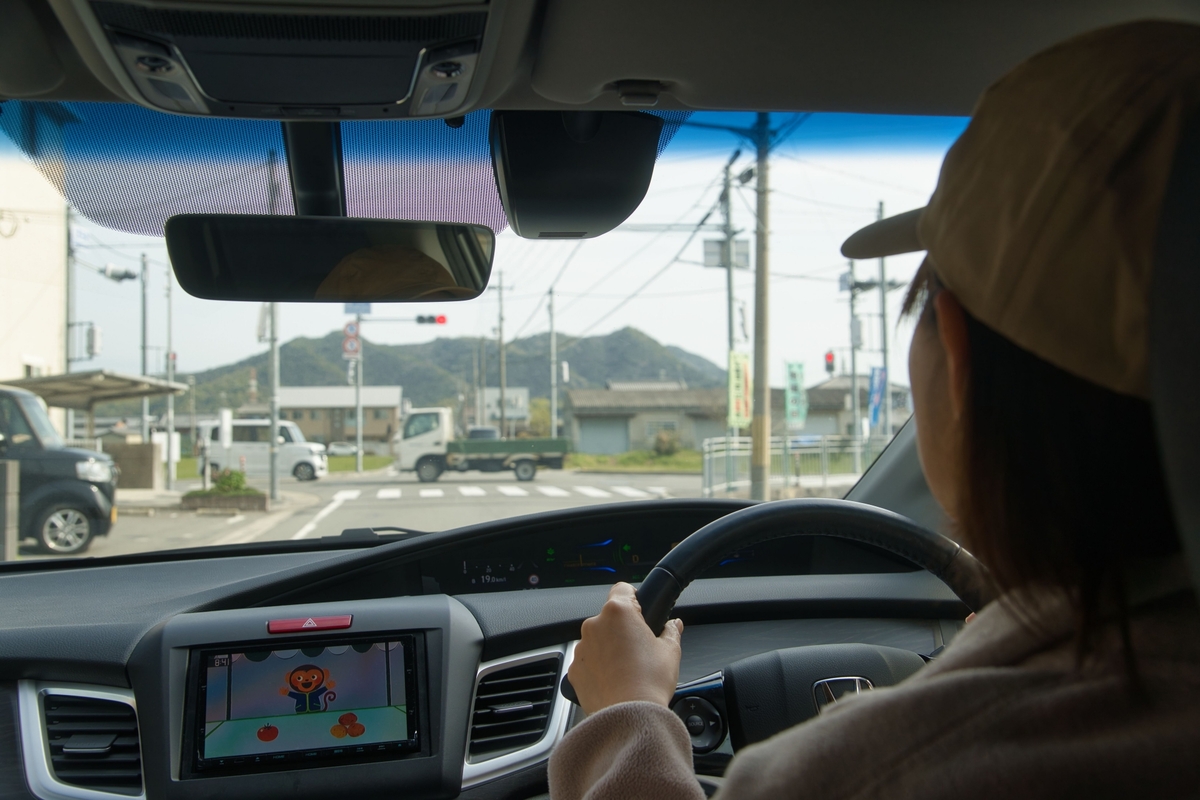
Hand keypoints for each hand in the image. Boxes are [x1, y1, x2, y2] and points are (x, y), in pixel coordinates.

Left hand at [567, 582, 683, 715]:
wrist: (628, 716)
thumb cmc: (649, 683)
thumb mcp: (670, 652)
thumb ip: (671, 631)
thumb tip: (673, 625)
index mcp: (618, 612)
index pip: (623, 589)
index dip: (635, 598)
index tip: (642, 611)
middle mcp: (594, 625)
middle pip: (610, 617)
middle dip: (623, 628)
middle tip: (640, 647)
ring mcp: (581, 648)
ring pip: (597, 639)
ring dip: (609, 647)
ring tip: (627, 668)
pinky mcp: (574, 670)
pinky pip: (588, 661)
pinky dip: (598, 667)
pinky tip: (614, 680)